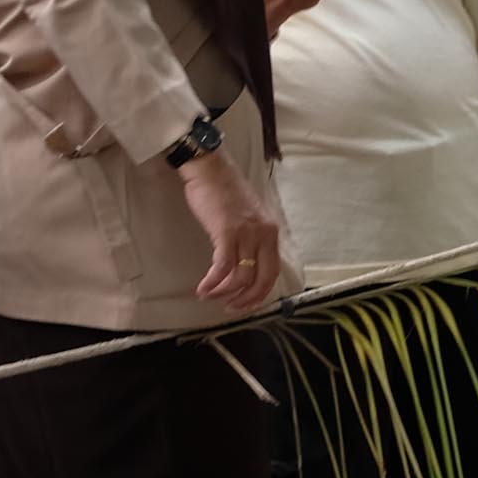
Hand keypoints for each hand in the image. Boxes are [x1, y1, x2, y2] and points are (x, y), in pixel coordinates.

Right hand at [176, 146, 287, 311]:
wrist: (210, 169)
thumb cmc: (224, 192)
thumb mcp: (248, 217)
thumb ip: (251, 238)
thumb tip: (245, 264)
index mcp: (271, 232)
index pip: (273, 272)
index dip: (260, 293)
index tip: (246, 304)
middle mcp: (264, 234)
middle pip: (262, 279)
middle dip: (246, 300)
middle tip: (230, 308)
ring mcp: (247, 233)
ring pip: (241, 276)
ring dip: (224, 292)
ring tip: (209, 296)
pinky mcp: (227, 232)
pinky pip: (223, 267)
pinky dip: (213, 282)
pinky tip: (203, 289)